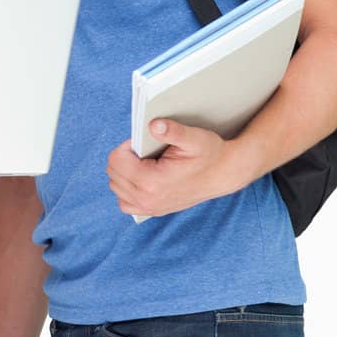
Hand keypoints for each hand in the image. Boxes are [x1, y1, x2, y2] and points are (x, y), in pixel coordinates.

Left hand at [106, 118, 247, 218]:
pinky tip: (141, 178)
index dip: (127, 146)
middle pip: (113, 172)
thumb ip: (172, 131)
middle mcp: (147, 198)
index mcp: (151, 181)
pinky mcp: (152, 211)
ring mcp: (149, 208)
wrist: (224, 174)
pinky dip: (127, 189)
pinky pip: (124, 202)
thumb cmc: (209, 154)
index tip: (144, 143)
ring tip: (145, 164)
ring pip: (116, 186)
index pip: (116, 160)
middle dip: (124, 158)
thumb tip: (153, 125)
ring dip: (124, 172)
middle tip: (146, 152)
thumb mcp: (194, 138)